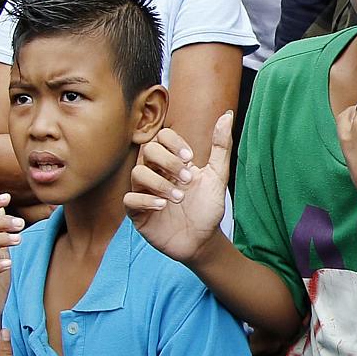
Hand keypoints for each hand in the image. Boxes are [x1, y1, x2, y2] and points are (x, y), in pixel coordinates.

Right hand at [125, 114, 231, 263]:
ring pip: (137, 173)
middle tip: (187, 180)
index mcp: (171, 162)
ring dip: (159, 183)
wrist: (204, 241)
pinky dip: (146, 199)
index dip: (173, 143)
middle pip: (147, 150)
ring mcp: (145, 192)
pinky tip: (163, 206)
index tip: (191, 158)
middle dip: (168, 162)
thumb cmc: (208, 207)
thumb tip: (227, 115)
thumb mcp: (217, 176)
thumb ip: (221, 146)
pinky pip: (129, 199)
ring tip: (179, 198)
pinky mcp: (138, 213)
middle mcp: (155, 173)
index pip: (161, 137)